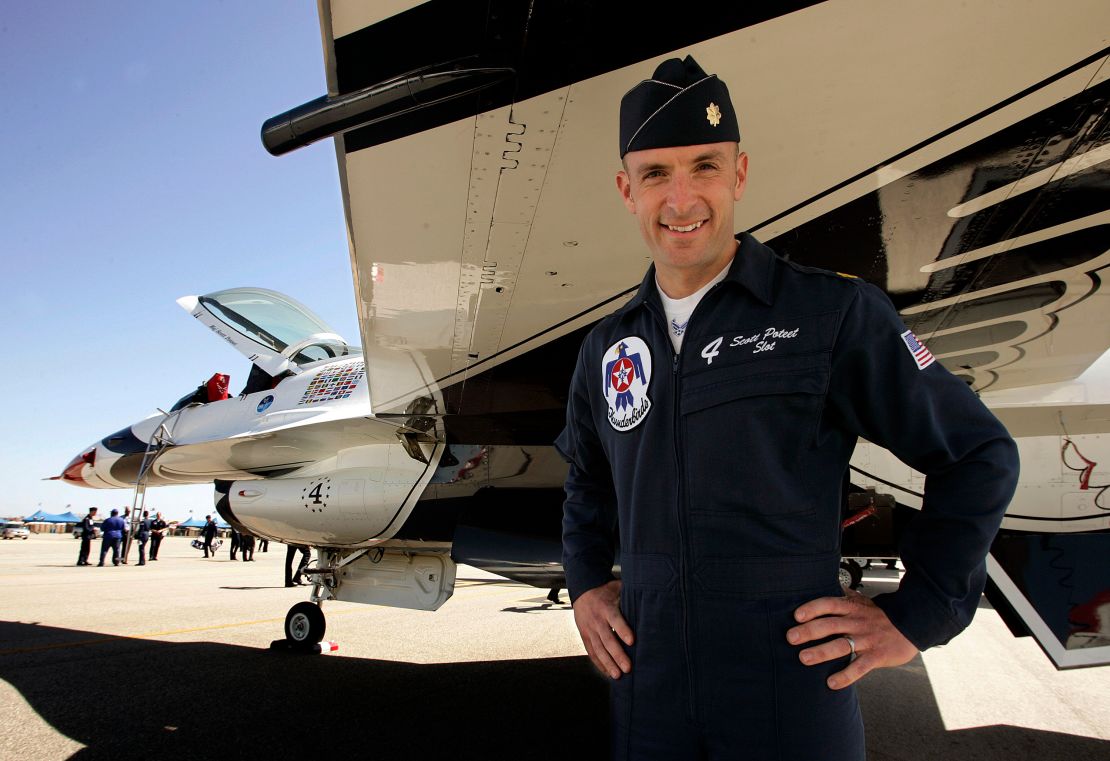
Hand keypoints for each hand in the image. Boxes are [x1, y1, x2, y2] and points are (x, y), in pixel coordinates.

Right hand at [572, 580, 634, 679]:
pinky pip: (592, 652)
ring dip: (608, 663)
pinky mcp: (585, 636)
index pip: (616, 620)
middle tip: (628, 668)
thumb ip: (631, 594)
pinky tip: (608, 673)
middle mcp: (597, 621)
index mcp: (607, 608)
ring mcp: (590, 630)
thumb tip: (651, 594)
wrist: (583, 591)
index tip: (632, 641)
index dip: (623, 630)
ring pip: (599, 649)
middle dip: (618, 655)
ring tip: (618, 675)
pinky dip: (599, 663)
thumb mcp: (617, 588)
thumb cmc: (606, 591)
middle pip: (607, 639)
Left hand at [786, 589, 917, 689]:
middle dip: (809, 631)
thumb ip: (845, 595)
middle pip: (830, 625)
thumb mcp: (863, 601)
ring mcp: (867, 640)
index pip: (830, 604)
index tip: (797, 616)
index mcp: (852, 608)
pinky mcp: (877, 656)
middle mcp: (857, 622)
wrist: (912, 626)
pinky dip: (845, 676)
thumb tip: (828, 583)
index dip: (813, 608)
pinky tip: (831, 683)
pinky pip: (859, 667)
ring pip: (842, 646)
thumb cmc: (881, 615)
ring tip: (803, 658)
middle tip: (791, 638)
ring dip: (821, 652)